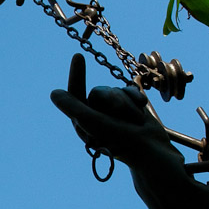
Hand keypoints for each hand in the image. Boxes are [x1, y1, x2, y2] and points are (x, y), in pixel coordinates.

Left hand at [51, 54, 208, 208]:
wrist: (154, 152)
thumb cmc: (122, 141)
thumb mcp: (96, 123)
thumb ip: (75, 108)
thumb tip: (54, 94)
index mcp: (82, 122)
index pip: (74, 94)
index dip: (76, 75)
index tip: (79, 56)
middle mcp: (94, 115)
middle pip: (99, 91)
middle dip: (114, 100)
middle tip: (121, 117)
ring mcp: (111, 111)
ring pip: (114, 90)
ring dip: (126, 102)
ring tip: (134, 121)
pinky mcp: (127, 107)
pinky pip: (128, 90)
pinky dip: (135, 98)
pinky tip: (142, 107)